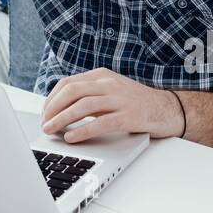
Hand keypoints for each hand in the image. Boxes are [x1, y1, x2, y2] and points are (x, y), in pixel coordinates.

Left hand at [40, 67, 183, 141]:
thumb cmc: (137, 104)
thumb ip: (89, 96)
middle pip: (72, 92)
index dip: (51, 99)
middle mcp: (109, 83)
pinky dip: (82, 130)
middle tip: (43, 123)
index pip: (68, 83)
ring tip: (50, 131)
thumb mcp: (111, 92)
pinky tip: (72, 138)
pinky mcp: (129, 116)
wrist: (169, 109)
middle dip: (52, 108)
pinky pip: (100, 123)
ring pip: (83, 106)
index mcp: (101, 75)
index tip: (44, 113)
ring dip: (62, 119)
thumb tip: (60, 110)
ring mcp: (120, 99)